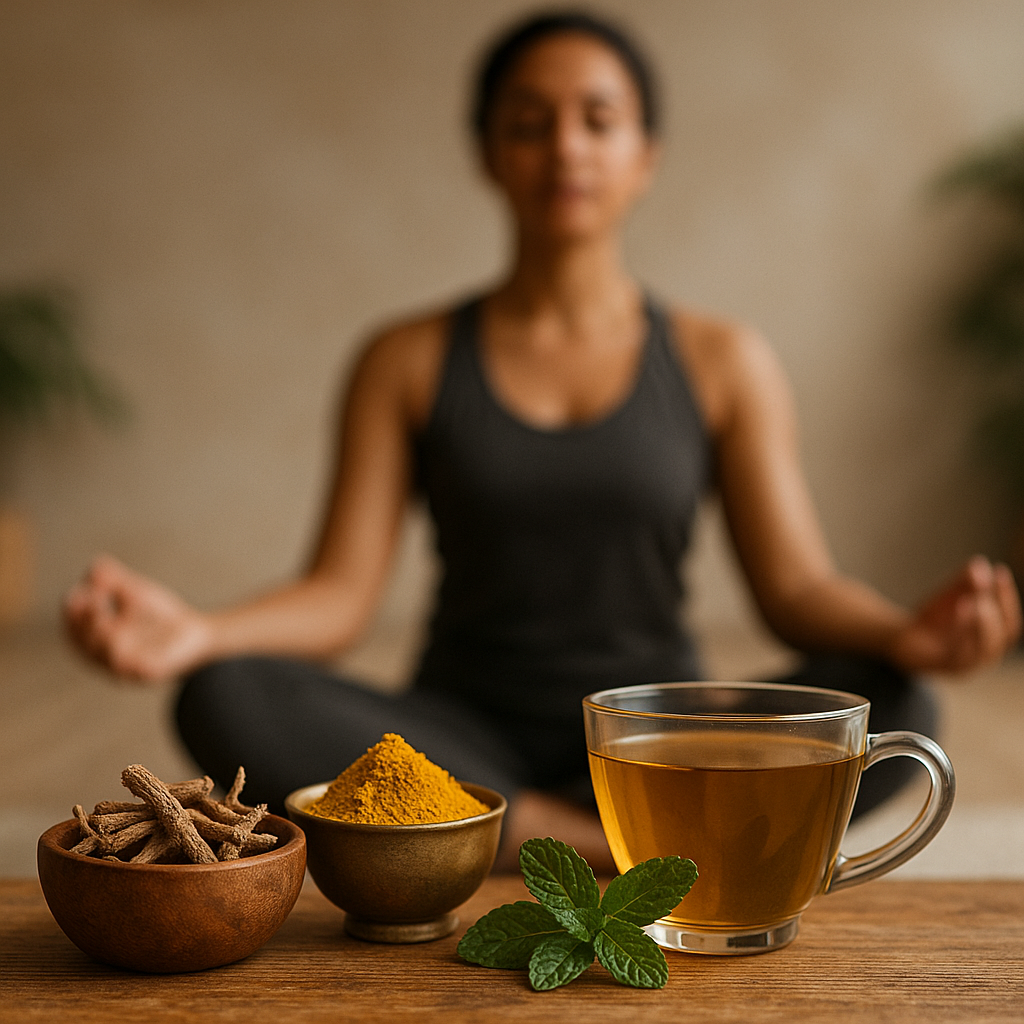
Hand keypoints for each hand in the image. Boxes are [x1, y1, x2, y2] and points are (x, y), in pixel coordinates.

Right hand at [63, 555, 212, 682]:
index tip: (78, 592)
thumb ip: (115, 580)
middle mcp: (106, 659)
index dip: (71, 613)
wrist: (197, 632)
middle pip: (83, 645)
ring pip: (104, 656)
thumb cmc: (159, 615)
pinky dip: (123, 651)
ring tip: (104, 612)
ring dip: (100, 633)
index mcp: (97, 641)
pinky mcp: (148, 673)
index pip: (73, 630)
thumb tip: (95, 568)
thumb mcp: (135, 593)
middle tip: (92, 598)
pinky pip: (131, 667)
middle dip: (83, 621)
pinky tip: (122, 632)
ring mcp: (127, 669)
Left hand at [889, 556, 1021, 674]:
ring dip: (980, 624)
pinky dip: (960, 630)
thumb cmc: (932, 620)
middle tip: (982, 587)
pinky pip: (957, 653)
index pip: (1010, 623)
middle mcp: (983, 656)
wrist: (900, 639)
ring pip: (982, 649)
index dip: (1007, 596)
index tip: (1000, 571)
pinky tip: (959, 610)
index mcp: (991, 640)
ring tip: (972, 601)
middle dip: (994, 610)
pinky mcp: (941, 667)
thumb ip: (964, 583)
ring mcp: (963, 665)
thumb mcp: (950, 597)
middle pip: (1001, 636)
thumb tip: (979, 564)